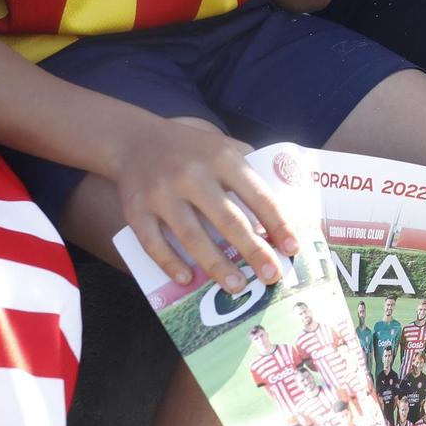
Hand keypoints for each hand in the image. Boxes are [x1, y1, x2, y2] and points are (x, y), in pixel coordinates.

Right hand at [111, 116, 300, 292]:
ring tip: (237, 286)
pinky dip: (170, 263)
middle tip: (271, 276)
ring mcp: (162, 193)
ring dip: (217, 265)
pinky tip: (187, 280)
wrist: (133, 139)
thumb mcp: (224, 147)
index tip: (292, 249)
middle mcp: (193, 175)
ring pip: (192, 236)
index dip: (278, 224)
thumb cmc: (191, 150)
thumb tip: (282, 211)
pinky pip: (153, 243)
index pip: (258, 195)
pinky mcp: (136, 210)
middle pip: (228, 220)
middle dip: (253, 251)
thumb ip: (250, 171)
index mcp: (223, 158)